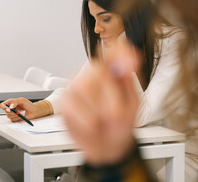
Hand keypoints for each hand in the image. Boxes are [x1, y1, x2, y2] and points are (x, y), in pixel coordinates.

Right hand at [0, 97, 39, 121]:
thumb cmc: (29, 105)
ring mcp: (12, 114)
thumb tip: (11, 106)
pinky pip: (12, 120)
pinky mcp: (14, 119)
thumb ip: (15, 101)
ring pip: (9, 116)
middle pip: (6, 111)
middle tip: (19, 111)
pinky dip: (17, 118)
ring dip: (16, 115)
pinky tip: (21, 116)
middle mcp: (10, 108)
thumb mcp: (22, 100)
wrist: (33, 111)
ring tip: (22, 112)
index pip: (2, 105)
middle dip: (13, 111)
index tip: (8, 109)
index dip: (3, 107)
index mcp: (11, 102)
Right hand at [61, 42, 139, 164]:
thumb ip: (128, 79)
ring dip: (97, 110)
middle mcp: (93, 74)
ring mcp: (76, 85)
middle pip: (97, 70)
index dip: (118, 53)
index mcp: (112, 71)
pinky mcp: (64, 100)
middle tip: (117, 113)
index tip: (127, 63)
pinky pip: (72, 105)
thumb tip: (130, 58)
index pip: (113, 52)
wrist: (108, 147)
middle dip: (110, 96)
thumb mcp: (132, 102)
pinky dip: (85, 119)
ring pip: (84, 87)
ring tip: (103, 119)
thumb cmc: (121, 123)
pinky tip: (91, 124)